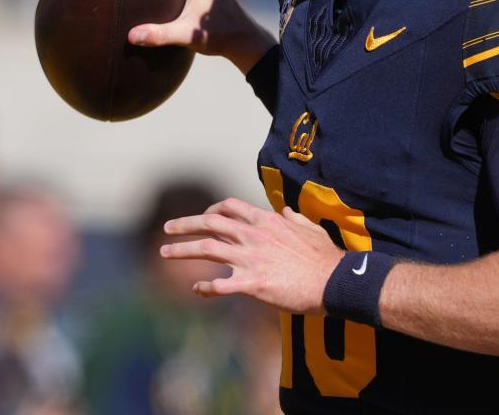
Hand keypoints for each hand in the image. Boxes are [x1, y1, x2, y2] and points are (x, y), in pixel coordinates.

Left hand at [160, 197, 343, 314]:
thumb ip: (295, 219)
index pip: (230, 206)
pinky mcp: (252, 284)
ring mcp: (251, 259)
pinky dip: (204, 287)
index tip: (203, 216)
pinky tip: (196, 290)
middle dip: (184, 224)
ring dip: (181, 250)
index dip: (212, 209)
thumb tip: (286, 212)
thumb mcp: (311, 229)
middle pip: (210, 223)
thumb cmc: (325, 257)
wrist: (334, 282)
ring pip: (206, 248)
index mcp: (267, 221)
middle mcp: (254, 236)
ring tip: (164, 253)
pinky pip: (219, 285)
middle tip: (167, 229)